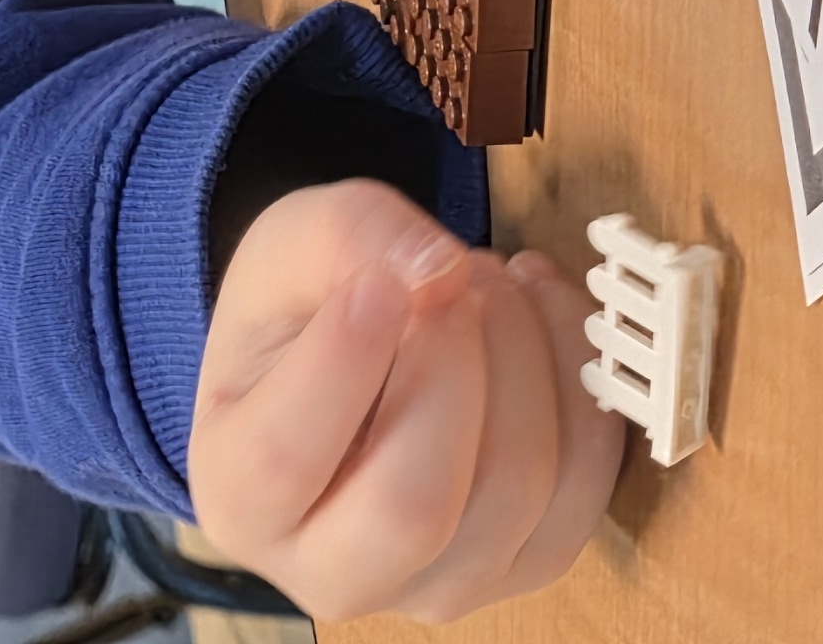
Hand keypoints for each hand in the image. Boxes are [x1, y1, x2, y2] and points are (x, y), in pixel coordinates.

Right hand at [188, 180, 619, 624]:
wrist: (347, 357)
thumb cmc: (303, 312)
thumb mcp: (290, 245)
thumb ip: (350, 237)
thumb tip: (439, 271)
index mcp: (238, 500)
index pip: (285, 460)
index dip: (339, 367)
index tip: (377, 285)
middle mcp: (331, 572)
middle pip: (413, 505)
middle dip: (451, 365)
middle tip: (453, 277)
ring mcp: (438, 584)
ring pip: (514, 492)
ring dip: (523, 357)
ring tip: (490, 283)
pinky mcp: (526, 564)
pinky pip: (583, 488)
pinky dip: (578, 382)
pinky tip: (540, 314)